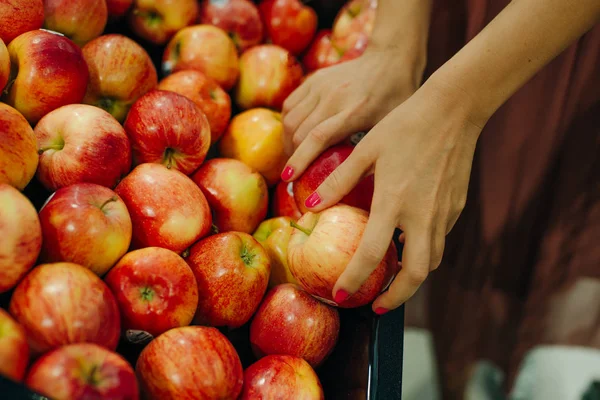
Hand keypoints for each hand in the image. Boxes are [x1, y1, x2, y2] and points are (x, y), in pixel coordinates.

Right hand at [280, 48, 423, 179]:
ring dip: (286, 141)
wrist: (391, 58)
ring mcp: (321, 85)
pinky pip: (290, 104)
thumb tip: (349, 177)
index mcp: (355, 111)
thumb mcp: (389, 125)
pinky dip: (287, 123)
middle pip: (298, 130)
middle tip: (292, 175)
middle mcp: (333, 97)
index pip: (317, 137)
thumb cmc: (396, 97)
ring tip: (292, 157)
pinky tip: (293, 136)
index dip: (300, 160)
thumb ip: (368, 147)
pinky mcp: (314, 79)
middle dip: (291, 156)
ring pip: (290, 118)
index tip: (290, 179)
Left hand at [304, 79, 483, 312]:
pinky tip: (409, 242)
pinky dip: (424, 252)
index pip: (373, 253)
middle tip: (377, 306)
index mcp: (394, 201)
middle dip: (396, 298)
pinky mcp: (456, 207)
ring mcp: (443, 213)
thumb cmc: (404, 126)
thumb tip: (311, 207)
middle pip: (415, 275)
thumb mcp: (366, 149)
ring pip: (432, 261)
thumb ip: (339, 181)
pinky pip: (440, 240)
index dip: (355, 278)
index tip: (341, 294)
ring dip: (412, 278)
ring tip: (392, 281)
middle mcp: (422, 215)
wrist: (453, 110)